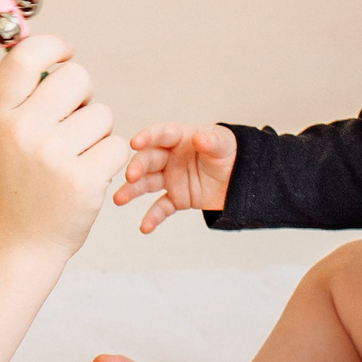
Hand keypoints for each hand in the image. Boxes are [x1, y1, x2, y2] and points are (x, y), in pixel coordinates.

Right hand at [0, 33, 130, 255]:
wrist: (20, 242)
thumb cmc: (17, 182)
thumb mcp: (2, 135)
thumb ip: (21, 97)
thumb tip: (52, 52)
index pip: (26, 56)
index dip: (53, 46)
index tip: (65, 55)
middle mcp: (22, 131)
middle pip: (77, 77)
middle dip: (84, 94)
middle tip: (74, 120)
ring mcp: (53, 156)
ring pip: (103, 113)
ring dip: (99, 132)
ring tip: (77, 155)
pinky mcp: (83, 179)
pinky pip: (117, 144)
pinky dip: (110, 158)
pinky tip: (89, 173)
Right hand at [112, 122, 238, 231]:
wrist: (243, 180)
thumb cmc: (231, 154)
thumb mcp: (224, 145)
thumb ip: (211, 141)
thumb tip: (198, 138)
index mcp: (180, 138)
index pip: (161, 134)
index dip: (147, 137)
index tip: (134, 143)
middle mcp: (170, 157)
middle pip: (149, 160)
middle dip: (137, 167)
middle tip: (130, 176)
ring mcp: (172, 178)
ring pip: (147, 183)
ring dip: (132, 190)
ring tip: (119, 199)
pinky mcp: (177, 198)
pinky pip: (162, 208)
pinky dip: (153, 217)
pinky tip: (145, 227)